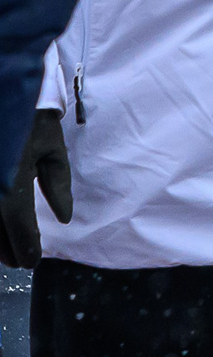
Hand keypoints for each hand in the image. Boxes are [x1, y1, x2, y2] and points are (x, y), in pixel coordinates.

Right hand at [2, 110, 68, 268]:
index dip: (28, 250)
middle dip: (8, 252)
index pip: (20, 232)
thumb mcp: (52, 149)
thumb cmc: (29, 118)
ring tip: (6, 252)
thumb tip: (64, 218)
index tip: (32, 262)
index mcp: (11, 192)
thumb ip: (58, 186)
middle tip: (20, 260)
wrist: (2, 93)